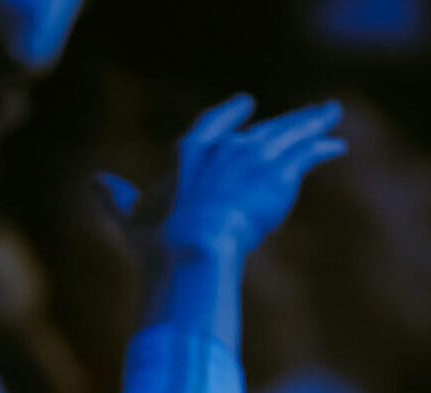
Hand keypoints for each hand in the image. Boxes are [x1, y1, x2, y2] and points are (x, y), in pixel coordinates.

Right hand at [116, 94, 346, 256]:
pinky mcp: (279, 173)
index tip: (246, 106)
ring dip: (310, 123)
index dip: (229, 117)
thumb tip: (94, 182)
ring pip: (288, 133)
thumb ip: (115, 199)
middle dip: (281, 120)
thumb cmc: (161, 242)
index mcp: (190, 154)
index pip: (212, 127)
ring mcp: (254, 157)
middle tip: (301, 111)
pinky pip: (306, 154)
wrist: (194, 248)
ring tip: (330, 114)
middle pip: (259, 129)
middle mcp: (225, 148)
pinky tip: (336, 145)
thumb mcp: (132, 220)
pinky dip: (321, 147)